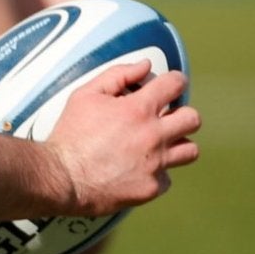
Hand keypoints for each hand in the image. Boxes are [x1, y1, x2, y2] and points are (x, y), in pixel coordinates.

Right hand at [44, 59, 201, 215]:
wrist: (62, 177)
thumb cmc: (70, 135)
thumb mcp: (85, 95)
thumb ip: (118, 76)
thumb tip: (145, 66)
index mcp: (138, 109)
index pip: (175, 85)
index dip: (175, 82)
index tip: (170, 87)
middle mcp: (153, 135)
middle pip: (192, 119)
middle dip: (182, 115)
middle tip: (166, 119)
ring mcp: (155, 163)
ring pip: (190, 151)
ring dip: (177, 145)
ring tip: (159, 146)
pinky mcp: (151, 187)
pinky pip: (168, 178)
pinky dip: (157, 173)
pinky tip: (139, 169)